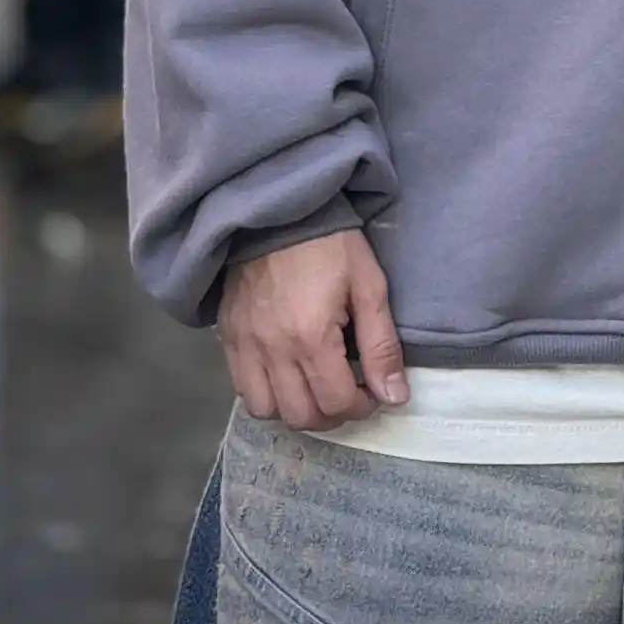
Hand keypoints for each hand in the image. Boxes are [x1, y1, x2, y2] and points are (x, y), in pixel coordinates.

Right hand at [218, 228, 408, 433]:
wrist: (276, 207)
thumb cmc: (330, 242)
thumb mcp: (368, 284)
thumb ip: (382, 345)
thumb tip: (395, 397)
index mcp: (311, 337)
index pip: (337, 402)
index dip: (363, 407)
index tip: (374, 392)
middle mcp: (272, 350)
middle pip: (301, 416)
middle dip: (333, 414)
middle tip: (348, 392)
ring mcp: (244, 345)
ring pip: (266, 410)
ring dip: (295, 409)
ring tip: (315, 388)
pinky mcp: (227, 336)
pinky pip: (241, 388)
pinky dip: (265, 394)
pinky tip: (285, 374)